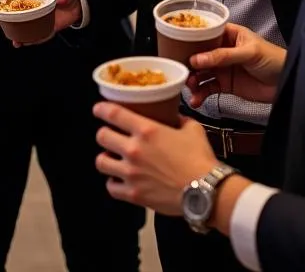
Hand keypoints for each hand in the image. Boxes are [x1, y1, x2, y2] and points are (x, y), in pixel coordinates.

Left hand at [94, 104, 217, 215]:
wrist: (206, 191)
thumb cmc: (200, 159)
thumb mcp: (192, 129)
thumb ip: (179, 120)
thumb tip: (174, 117)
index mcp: (146, 130)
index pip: (113, 114)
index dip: (101, 109)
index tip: (98, 109)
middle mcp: (134, 149)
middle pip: (102, 137)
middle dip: (104, 134)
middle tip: (110, 136)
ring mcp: (131, 173)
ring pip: (101, 162)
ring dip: (105, 158)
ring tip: (112, 158)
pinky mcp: (133, 194)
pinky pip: (111, 188)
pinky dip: (113, 183)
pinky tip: (119, 180)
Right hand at [186, 23, 285, 106]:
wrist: (287, 83)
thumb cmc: (273, 59)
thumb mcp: (248, 53)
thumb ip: (223, 56)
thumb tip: (197, 58)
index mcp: (228, 35)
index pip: (205, 34)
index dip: (190, 40)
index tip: (177, 48)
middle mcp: (222, 50)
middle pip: (199, 55)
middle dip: (188, 64)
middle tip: (181, 72)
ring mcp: (223, 68)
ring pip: (201, 73)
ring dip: (193, 80)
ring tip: (190, 88)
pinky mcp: (225, 85)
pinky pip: (208, 89)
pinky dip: (200, 95)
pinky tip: (196, 100)